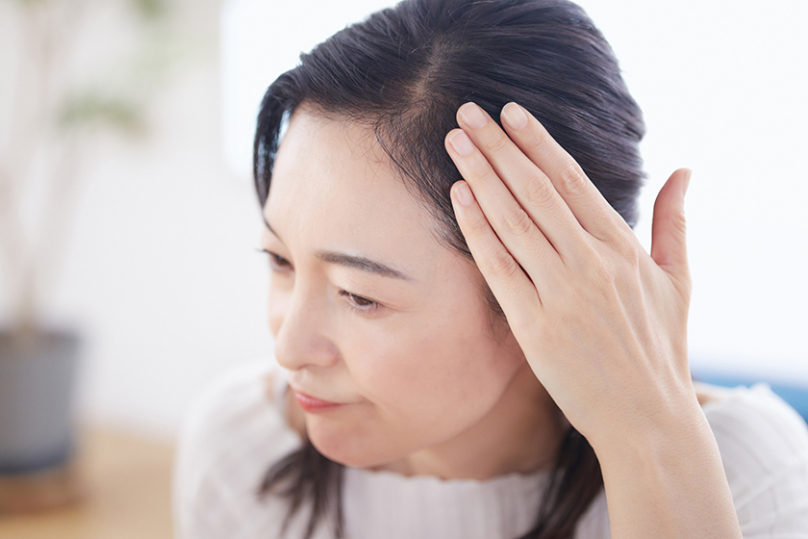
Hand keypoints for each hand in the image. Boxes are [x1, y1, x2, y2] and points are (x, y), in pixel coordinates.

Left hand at [445, 102, 696, 448]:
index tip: (510, 113)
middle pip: (536, 190)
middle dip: (499, 147)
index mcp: (623, 248)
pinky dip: (477, 228)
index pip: (572, 180)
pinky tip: (458, 197)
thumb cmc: (659, 350)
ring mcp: (562, 293)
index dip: (537, 143)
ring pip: (514, 220)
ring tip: (455, 141)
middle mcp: (592, 262)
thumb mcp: (679, 281)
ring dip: (481, 176)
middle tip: (467, 112)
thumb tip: (685, 171)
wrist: (646, 417)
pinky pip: (499, 266)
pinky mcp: (535, 326)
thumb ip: (675, 222)